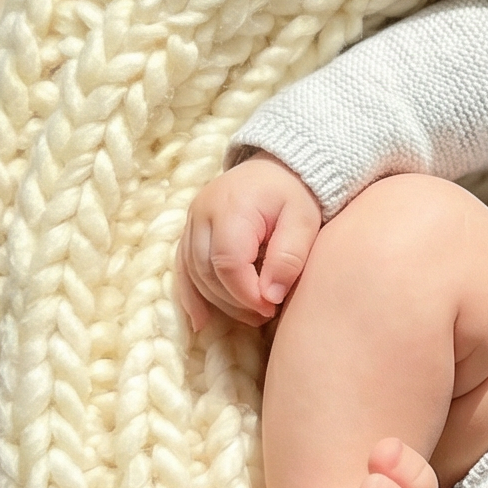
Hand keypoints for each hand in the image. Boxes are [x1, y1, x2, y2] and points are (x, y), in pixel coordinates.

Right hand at [176, 154, 322, 332]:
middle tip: (265, 315)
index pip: (228, 263)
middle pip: (207, 271)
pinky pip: (183, 267)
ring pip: (192, 273)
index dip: (246, 293)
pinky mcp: (190, 231)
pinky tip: (201, 321)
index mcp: (232, 208)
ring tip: (250, 316)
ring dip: (218, 302)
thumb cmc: (296, 193)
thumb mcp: (304, 220)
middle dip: (234, 301)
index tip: (271, 308)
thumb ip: (289, 256)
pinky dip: (191, 295)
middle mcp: (202, 214)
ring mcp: (192, 222)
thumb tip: (271, 296)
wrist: (280, 166)